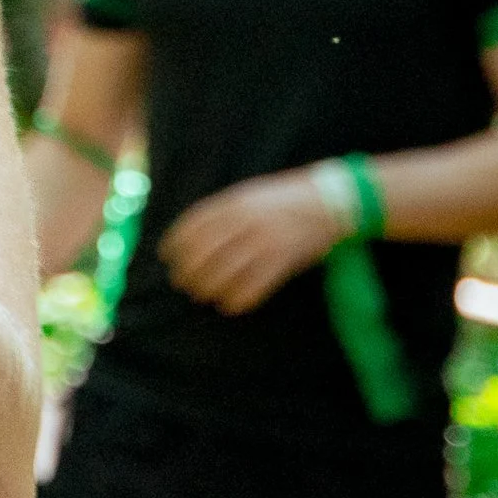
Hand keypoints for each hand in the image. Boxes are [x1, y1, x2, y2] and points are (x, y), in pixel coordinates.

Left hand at [158, 168, 340, 315]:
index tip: (167, 257)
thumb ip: (222, 212)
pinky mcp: (282, 262)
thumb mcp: (249, 194)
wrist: (330, 202)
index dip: (174, 245)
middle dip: (186, 272)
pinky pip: (251, 288)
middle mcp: (246, 222)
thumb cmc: (284, 199)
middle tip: (181, 282)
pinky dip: (235, 300)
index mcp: (234, 203)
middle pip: (202, 254)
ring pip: (222, 274)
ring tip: (202, 294)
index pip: (192, 226)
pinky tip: (229, 304)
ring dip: (207, 289)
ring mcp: (264, 242)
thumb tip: (190, 236)